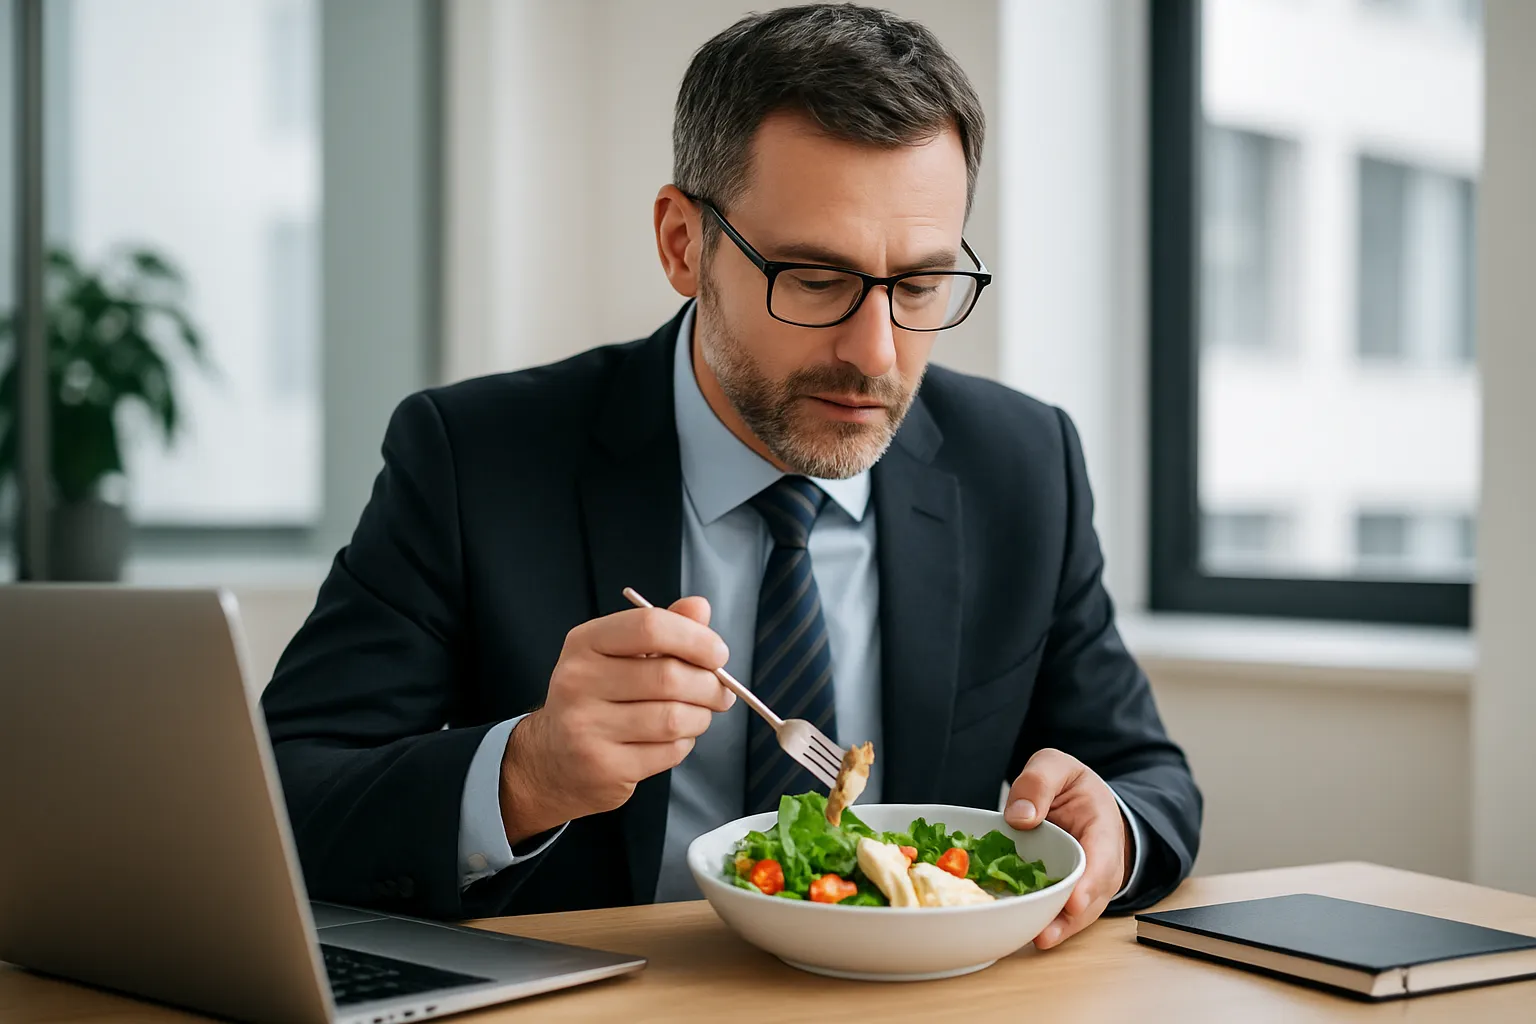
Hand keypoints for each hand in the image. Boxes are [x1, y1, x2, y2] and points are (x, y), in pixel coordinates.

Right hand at [498, 596, 733, 843]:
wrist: (552, 759)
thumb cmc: (598, 698)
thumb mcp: (620, 654)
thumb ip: (662, 629)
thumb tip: (699, 607)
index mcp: (585, 643)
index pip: (649, 627)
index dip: (696, 638)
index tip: (718, 653)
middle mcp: (577, 681)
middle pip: (669, 676)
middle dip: (709, 685)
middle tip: (720, 691)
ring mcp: (586, 727)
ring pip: (673, 717)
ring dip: (700, 717)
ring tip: (698, 715)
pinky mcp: (603, 766)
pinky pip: (668, 752)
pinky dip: (684, 744)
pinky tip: (673, 738)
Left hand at [1003, 748, 1130, 949]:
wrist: (1080, 801)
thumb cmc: (1071, 785)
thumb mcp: (1056, 767)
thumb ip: (1039, 782)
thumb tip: (1021, 818)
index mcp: (1102, 829)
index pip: (1102, 861)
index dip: (1089, 885)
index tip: (1074, 903)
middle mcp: (1101, 864)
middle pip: (1091, 898)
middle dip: (1069, 919)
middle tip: (1043, 934)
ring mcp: (1086, 884)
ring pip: (1076, 914)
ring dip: (1057, 929)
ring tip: (1033, 940)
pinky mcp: (1066, 894)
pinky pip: (1060, 913)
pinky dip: (1045, 923)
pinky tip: (1023, 933)